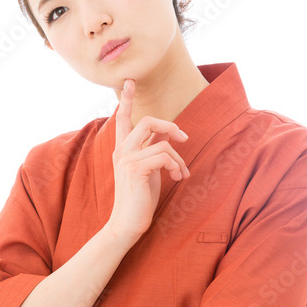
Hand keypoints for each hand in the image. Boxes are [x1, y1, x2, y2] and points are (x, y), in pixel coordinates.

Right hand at [106, 78, 189, 242]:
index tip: (129, 81)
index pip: (122, 119)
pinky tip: (177, 178)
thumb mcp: (147, 170)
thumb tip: (166, 137)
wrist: (126, 224)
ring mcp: (127, 159)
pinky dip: (176, 166)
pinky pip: (165, 156)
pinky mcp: (135, 169)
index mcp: (122, 149)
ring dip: (179, 158)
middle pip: (147, 121)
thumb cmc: (138, 199)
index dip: (127, 100)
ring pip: (162, 142)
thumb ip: (151, 151)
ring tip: (181, 173)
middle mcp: (121, 151)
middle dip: (170, 126)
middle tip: (184, 137)